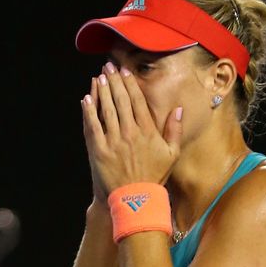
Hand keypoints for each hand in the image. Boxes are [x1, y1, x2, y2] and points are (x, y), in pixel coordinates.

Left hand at [80, 63, 183, 197]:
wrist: (136, 199)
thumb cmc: (154, 177)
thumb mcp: (172, 154)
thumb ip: (175, 130)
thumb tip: (178, 110)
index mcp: (148, 132)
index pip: (137, 102)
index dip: (130, 85)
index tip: (124, 72)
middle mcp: (131, 133)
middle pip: (121, 101)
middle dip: (114, 82)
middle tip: (108, 68)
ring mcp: (114, 141)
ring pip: (107, 110)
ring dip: (102, 92)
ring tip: (98, 77)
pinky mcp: (100, 151)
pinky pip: (93, 127)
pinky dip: (89, 112)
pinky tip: (87, 99)